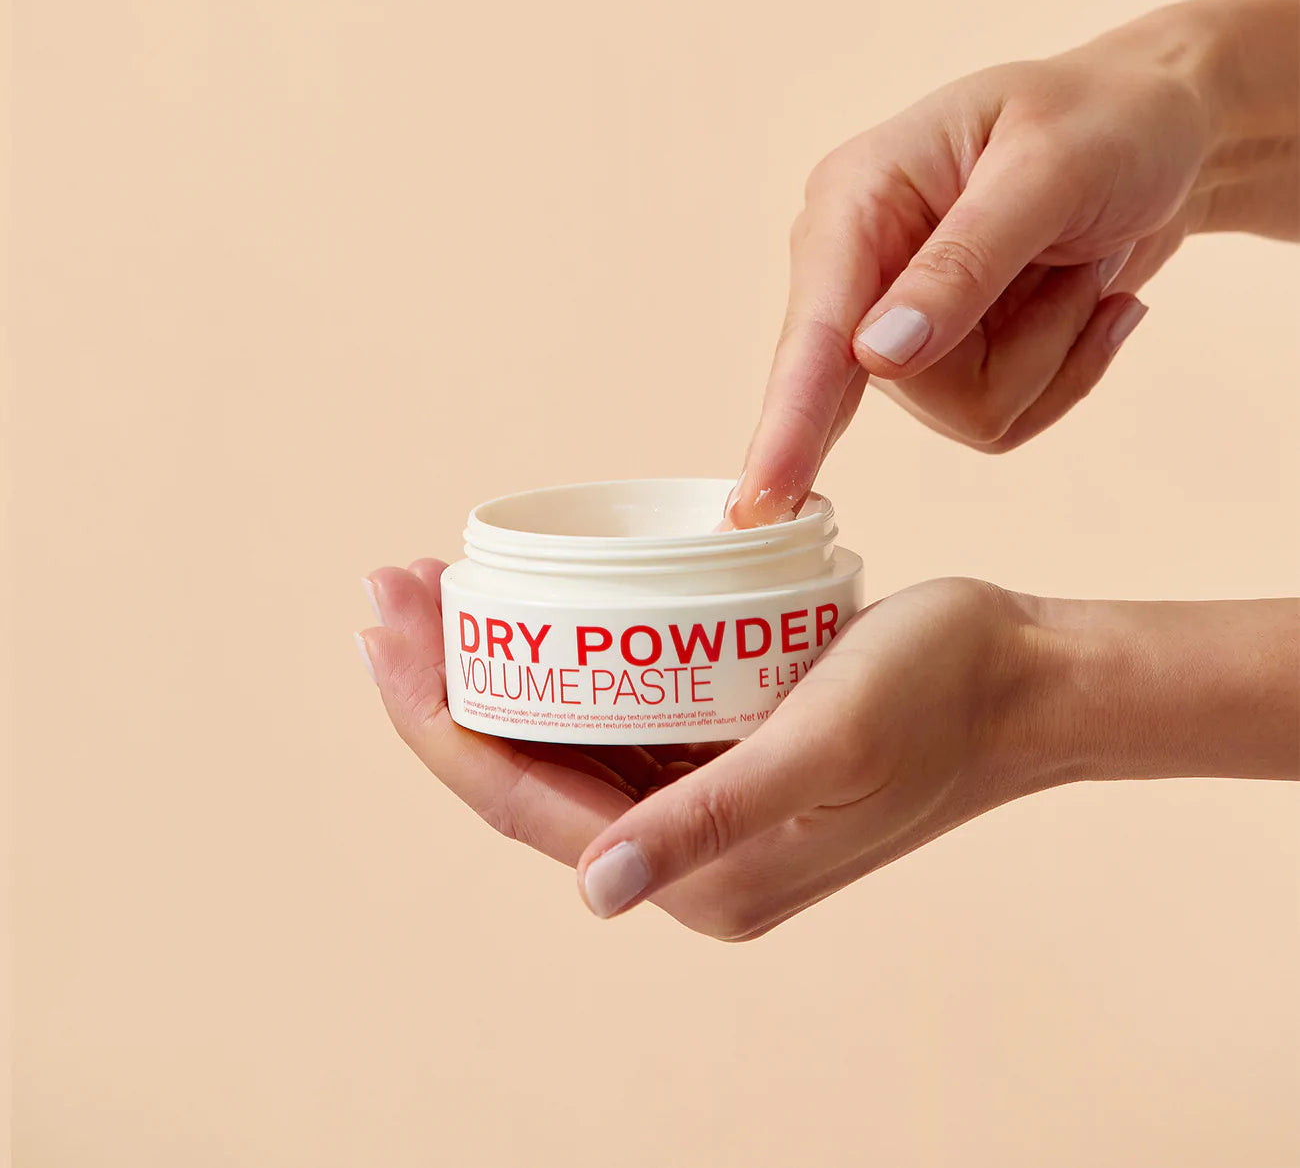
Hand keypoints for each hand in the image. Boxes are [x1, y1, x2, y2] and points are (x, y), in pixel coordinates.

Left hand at [359, 565, 1297, 939]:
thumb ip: (711, 820)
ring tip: (438, 581)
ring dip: (497, 661)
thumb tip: (596, 891)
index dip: (437, 719)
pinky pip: (614, 711)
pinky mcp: (724, 750)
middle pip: (524, 766)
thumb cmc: (937, 696)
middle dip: (443, 680)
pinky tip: (539, 603)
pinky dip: (565, 657)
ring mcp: (702, 800)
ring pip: (562, 733)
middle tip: (390, 583)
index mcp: (694, 877)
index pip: (518, 801)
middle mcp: (684, 853)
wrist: (1024, 678)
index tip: (385, 627)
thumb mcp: (823, 746)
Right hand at [727, 0, 1299, 525]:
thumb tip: (878, 355)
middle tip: (1086, 265)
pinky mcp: (943, 359)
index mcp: (855, 200)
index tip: (762, 495)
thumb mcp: (1048, 171)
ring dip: (1055, 349)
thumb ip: (962, 263)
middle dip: (1024, 345)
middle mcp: (857, 269)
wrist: (1164, 130)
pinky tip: (1088, 300)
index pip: (816, 328)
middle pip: (910, 386)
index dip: (790, 416)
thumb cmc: (1105, 121)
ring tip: (1083, 269)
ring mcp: (897, 321)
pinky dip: (1068, 366)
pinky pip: (1001, 416)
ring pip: (968, 410)